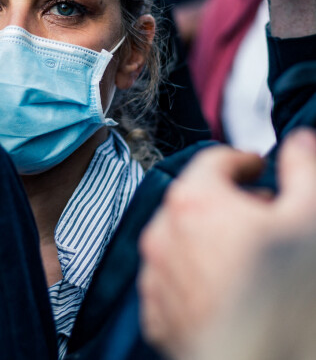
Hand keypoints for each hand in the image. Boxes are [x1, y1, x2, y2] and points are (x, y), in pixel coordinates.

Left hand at [138, 128, 315, 358]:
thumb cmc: (287, 295)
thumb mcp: (310, 218)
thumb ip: (304, 169)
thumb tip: (299, 142)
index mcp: (193, 201)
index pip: (213, 161)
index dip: (241, 160)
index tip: (258, 167)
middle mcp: (163, 233)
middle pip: (195, 199)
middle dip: (229, 200)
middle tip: (264, 214)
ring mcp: (156, 276)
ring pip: (182, 240)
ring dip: (210, 238)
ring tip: (248, 256)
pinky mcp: (158, 315)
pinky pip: (175, 281)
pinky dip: (196, 276)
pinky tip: (229, 290)